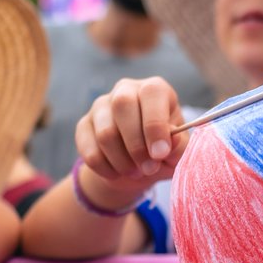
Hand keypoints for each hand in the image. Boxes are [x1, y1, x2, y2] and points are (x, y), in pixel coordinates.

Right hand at [76, 76, 187, 197]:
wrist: (137, 167)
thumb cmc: (163, 151)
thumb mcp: (177, 151)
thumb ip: (178, 146)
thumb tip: (170, 142)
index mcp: (154, 89)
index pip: (151, 94)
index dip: (155, 125)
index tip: (160, 154)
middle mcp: (126, 90)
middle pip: (123, 106)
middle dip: (136, 145)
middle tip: (148, 168)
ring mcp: (101, 106)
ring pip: (105, 133)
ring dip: (123, 162)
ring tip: (136, 172)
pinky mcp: (83, 125)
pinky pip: (90, 151)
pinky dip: (106, 169)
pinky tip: (118, 173)